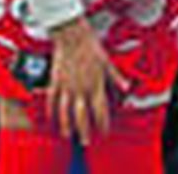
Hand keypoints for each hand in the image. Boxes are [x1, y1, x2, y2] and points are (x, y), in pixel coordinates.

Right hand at [46, 19, 129, 142]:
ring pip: (65, 112)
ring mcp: (66, 86)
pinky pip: (51, 100)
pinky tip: (52, 118)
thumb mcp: (107, 62)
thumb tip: (126, 87)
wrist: (71, 34)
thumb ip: (115, 77)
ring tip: (68, 135)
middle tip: (85, 141)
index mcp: (95, 84)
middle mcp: (81, 88)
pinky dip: (50, 111)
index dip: (103, 123)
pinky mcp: (55, 81)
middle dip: (84, 131)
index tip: (104, 132)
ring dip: (66, 126)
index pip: (100, 110)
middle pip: (82, 116)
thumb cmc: (91, 46)